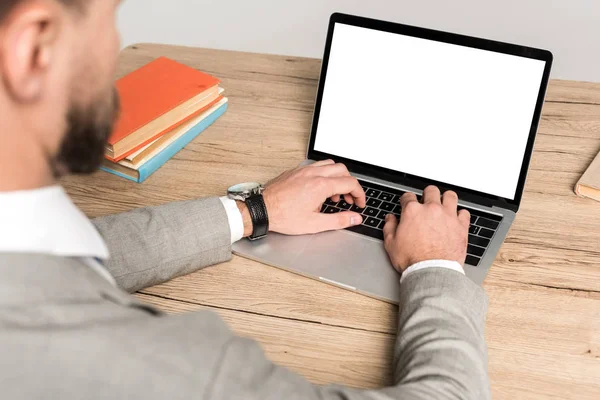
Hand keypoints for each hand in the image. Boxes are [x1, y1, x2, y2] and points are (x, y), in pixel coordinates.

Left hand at [239, 160, 365, 235]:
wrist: (262, 209)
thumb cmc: (284, 216)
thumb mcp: (315, 224)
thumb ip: (339, 220)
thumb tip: (355, 218)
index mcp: (321, 186)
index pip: (350, 183)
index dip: (360, 194)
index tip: (359, 203)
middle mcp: (313, 174)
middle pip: (342, 170)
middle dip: (350, 184)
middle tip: (348, 199)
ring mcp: (303, 170)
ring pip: (329, 165)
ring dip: (337, 177)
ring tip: (333, 195)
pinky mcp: (295, 171)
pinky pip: (316, 166)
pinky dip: (324, 174)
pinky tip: (318, 189)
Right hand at [383, 186, 469, 272]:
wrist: (431, 271)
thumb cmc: (412, 260)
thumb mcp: (391, 244)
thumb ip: (389, 227)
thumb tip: (390, 219)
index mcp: (412, 211)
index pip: (408, 196)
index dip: (406, 200)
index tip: (407, 203)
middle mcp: (431, 209)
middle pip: (431, 191)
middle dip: (427, 194)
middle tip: (426, 201)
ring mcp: (448, 216)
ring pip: (450, 196)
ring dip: (446, 198)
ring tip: (443, 204)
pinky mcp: (461, 226)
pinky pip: (464, 212)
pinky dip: (460, 214)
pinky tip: (456, 219)